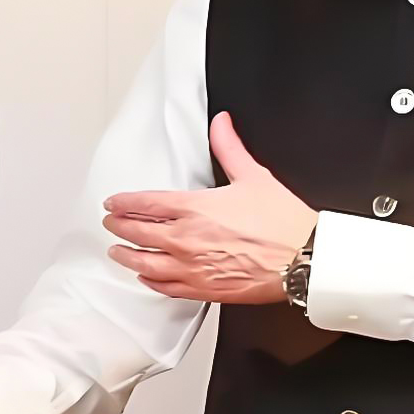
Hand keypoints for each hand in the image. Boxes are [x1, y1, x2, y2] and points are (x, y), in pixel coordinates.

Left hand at [102, 111, 318, 303]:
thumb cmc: (283, 223)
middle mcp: (187, 240)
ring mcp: (193, 268)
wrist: (304, 261)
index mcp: (195, 209)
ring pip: (146, 263)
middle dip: (119, 227)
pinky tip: (147, 278)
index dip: (124, 203)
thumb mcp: (254, 176)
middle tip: (109, 224)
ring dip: (127, 256)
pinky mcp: (205, 290)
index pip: (145, 204)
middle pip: (138, 233)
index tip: (113, 203)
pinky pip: (167, 288)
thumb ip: (230, 147)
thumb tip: (221, 123)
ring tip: (117, 251)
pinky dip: (151, 281)